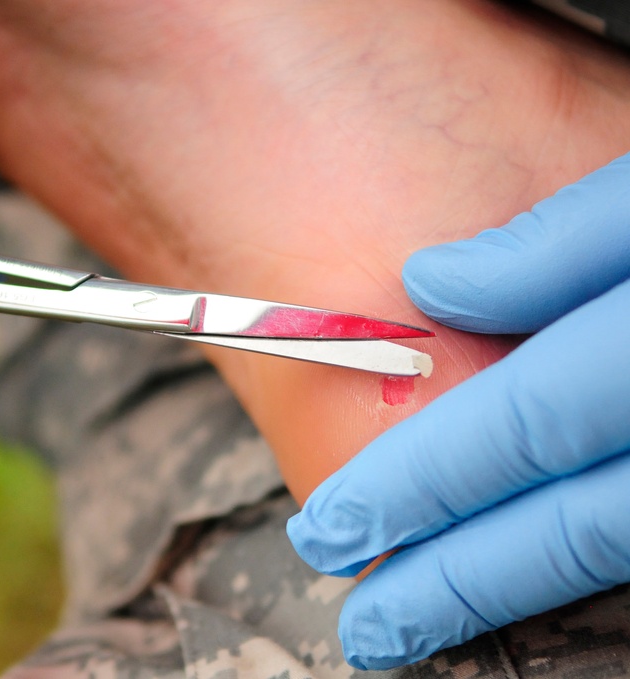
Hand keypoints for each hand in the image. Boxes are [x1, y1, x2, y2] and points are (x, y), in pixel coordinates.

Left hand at [287, 154, 629, 669]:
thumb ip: (560, 244)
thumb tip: (431, 287)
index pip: (525, 425)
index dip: (422, 482)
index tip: (333, 527)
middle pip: (574, 523)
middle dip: (456, 579)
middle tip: (367, 622)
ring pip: (621, 552)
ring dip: (518, 592)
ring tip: (432, 620)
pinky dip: (596, 576)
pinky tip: (543, 583)